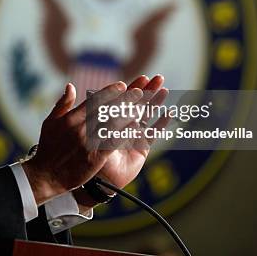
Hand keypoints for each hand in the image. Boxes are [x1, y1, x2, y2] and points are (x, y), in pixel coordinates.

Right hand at [21, 81, 143, 205]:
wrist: (47, 175)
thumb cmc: (48, 148)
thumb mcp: (50, 122)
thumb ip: (63, 103)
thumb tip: (71, 86)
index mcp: (71, 118)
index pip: (95, 101)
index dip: (110, 92)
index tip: (122, 86)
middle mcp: (81, 128)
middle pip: (107, 110)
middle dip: (124, 100)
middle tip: (138, 92)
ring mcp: (89, 142)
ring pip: (113, 124)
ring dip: (128, 115)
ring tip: (140, 107)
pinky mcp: (96, 157)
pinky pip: (113, 142)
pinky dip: (124, 134)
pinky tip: (135, 128)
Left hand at [74, 75, 170, 209]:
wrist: (95, 179)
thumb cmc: (88, 155)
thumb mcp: (90, 132)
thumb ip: (95, 115)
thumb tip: (96, 96)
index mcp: (110, 119)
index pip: (123, 99)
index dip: (133, 88)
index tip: (142, 77)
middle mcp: (122, 124)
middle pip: (138, 103)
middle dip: (148, 90)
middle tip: (159, 77)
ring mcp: (133, 135)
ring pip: (147, 115)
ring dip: (156, 102)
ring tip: (165, 90)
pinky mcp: (141, 148)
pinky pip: (153, 134)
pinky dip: (161, 124)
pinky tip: (169, 114)